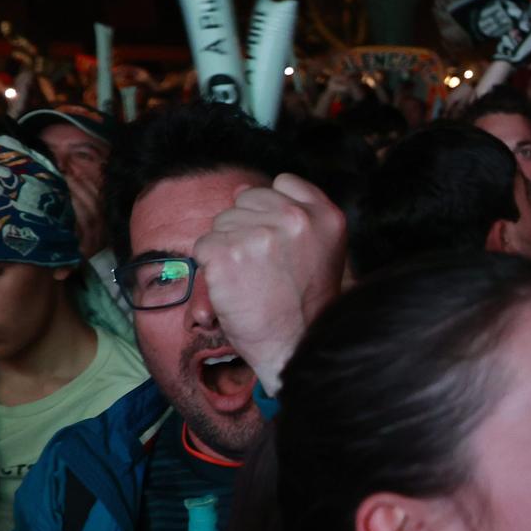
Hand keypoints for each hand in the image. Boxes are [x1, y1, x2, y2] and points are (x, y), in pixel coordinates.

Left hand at [197, 172, 347, 393]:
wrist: (294, 348)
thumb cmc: (304, 305)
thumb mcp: (322, 250)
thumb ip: (295, 213)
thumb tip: (241, 189)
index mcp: (326, 216)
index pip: (283, 183)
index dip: (273, 211)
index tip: (280, 244)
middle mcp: (296, 219)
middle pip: (247, 199)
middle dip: (247, 228)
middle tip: (265, 268)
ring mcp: (260, 234)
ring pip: (222, 222)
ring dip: (228, 248)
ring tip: (252, 280)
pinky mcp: (227, 253)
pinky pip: (204, 246)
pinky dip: (211, 269)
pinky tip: (234, 288)